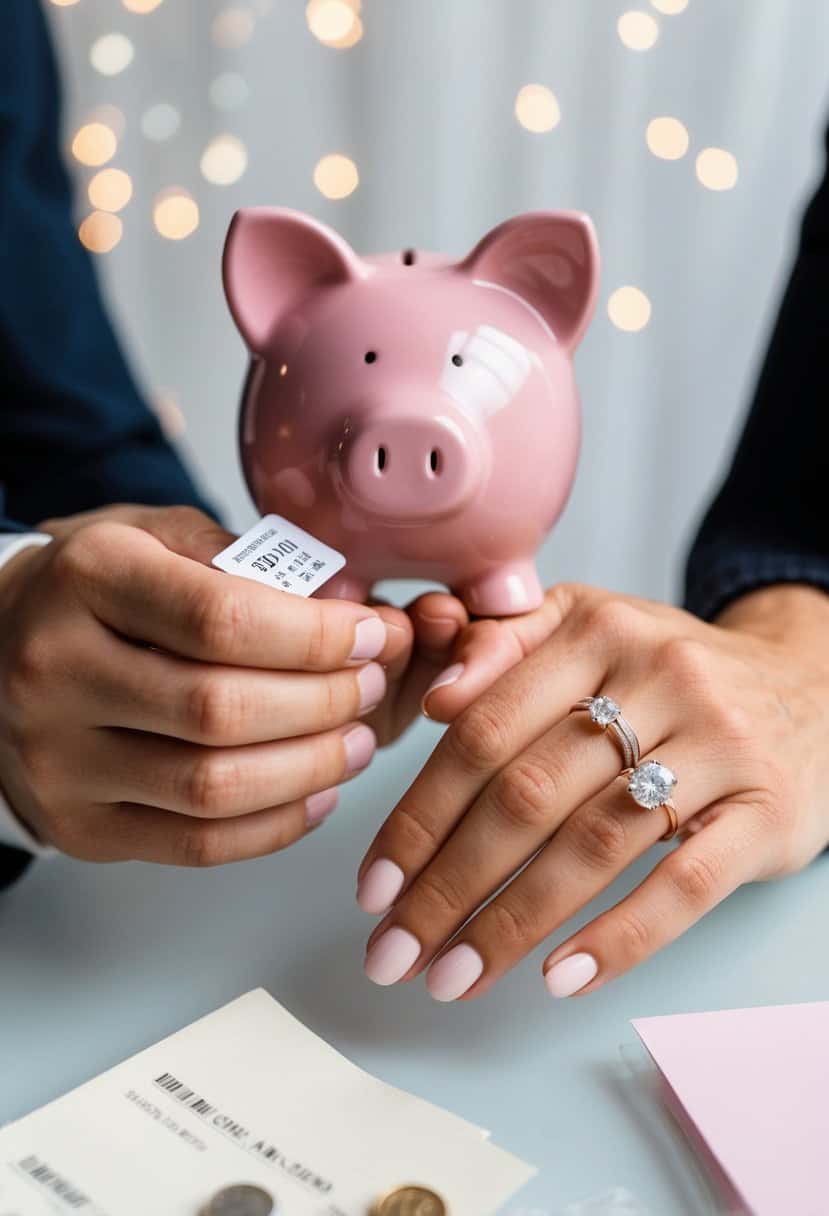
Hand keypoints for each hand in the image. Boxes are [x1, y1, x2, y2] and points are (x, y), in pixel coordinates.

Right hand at [0, 505, 401, 863]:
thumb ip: (244, 559)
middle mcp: (58, 671)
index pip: (222, 621)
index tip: (368, 635)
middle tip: (370, 687)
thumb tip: (347, 604)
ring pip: (211, 788)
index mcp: (87, 581)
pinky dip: (275, 825)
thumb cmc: (96, 590)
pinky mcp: (79, 825)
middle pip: (221, 711)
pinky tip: (317, 792)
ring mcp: (60, 759)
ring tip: (356, 742)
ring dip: (310, 769)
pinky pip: (196, 845)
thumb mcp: (154, 534)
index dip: (316, 637)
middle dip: (323, 703)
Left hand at [356, 582, 828, 999]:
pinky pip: (685, 885)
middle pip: (527, 794)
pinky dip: (619, 938)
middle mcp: (657, 678)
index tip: (374, 887)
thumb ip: (506, 646)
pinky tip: (559, 978)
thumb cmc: (669, 671)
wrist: (810, 685)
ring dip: (512, 924)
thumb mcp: (590, 627)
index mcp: (596, 631)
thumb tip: (432, 698)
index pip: (482, 731)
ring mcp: (719, 746)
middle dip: (447, 886)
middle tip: (395, 953)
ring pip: (595, 845)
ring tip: (455, 978)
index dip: (418, 816)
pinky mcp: (768, 811)